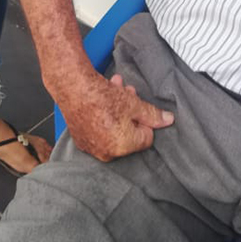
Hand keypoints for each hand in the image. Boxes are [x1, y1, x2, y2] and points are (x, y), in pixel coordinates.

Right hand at [57, 71, 174, 160]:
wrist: (73, 88)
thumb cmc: (102, 96)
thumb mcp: (134, 103)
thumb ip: (153, 115)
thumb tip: (168, 120)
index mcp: (124, 147)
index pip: (146, 138)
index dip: (145, 119)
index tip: (138, 107)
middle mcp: (107, 153)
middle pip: (129, 134)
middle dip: (131, 114)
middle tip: (127, 95)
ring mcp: (92, 148)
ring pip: (113, 130)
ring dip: (117, 112)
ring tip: (114, 89)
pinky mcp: (81, 140)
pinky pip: (98, 131)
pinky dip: (101, 118)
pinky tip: (101, 99)